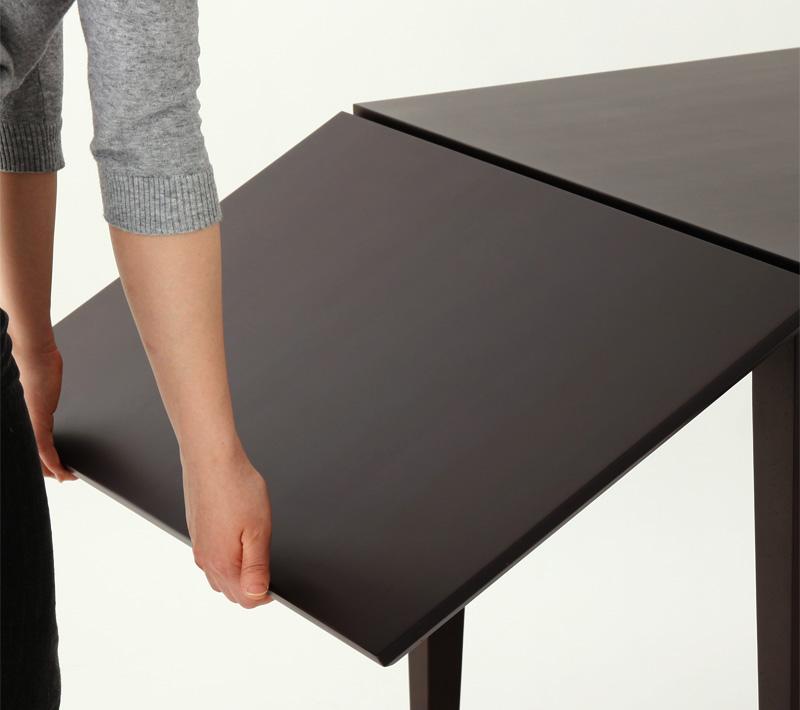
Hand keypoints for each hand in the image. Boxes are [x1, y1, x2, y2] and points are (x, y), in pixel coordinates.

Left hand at [14, 344, 77, 481]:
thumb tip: (52, 407)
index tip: (59, 471)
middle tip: (66, 477)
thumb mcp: (42, 391)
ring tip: (68, 475)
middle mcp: (24, 424)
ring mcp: (29, 424)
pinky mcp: (36, 421)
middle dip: (51, 471)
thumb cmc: (38, 368)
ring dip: (55, 470)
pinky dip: (53, 462)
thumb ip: (44, 404)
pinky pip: (44, 449)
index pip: (34, 449)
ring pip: (39, 457)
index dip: (45, 464)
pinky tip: (61, 468)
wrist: (35, 356)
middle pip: (35, 456)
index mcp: (25, 420)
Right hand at [182, 443, 273, 608]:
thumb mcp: (258, 531)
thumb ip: (257, 567)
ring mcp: (199, 546)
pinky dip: (226, 560)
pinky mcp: (196, 533)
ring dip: (238, 576)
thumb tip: (257, 595)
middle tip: (269, 566)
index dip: (265, 595)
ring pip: (220, 577)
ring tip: (255, 553)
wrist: (211, 459)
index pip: (245, 599)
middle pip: (231, 592)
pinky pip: (212, 559)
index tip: (277, 582)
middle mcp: (206, 559)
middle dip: (252, 587)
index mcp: (222, 563)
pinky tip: (237, 542)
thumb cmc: (236, 488)